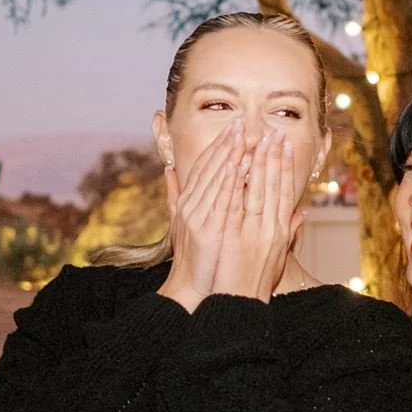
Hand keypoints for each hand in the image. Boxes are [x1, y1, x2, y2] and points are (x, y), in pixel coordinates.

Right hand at [156, 125, 242, 311]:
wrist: (192, 288)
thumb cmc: (194, 258)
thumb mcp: (182, 222)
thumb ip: (176, 194)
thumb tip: (168, 170)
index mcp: (188, 202)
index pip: (203, 166)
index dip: (216, 146)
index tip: (231, 128)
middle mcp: (191, 205)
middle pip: (209, 168)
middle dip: (224, 144)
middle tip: (240, 122)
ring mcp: (198, 216)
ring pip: (216, 179)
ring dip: (230, 156)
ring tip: (244, 136)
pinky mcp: (208, 229)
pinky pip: (222, 201)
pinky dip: (231, 182)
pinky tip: (241, 166)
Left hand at [210, 131, 306, 300]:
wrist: (239, 304)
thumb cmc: (254, 282)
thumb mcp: (278, 256)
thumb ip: (289, 231)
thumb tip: (303, 213)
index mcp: (279, 230)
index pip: (285, 190)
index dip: (286, 165)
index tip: (285, 144)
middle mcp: (271, 228)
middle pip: (274, 184)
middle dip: (274, 155)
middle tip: (274, 131)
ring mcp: (254, 231)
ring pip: (258, 188)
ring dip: (258, 161)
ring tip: (256, 137)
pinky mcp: (237, 236)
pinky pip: (237, 203)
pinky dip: (238, 181)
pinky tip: (236, 162)